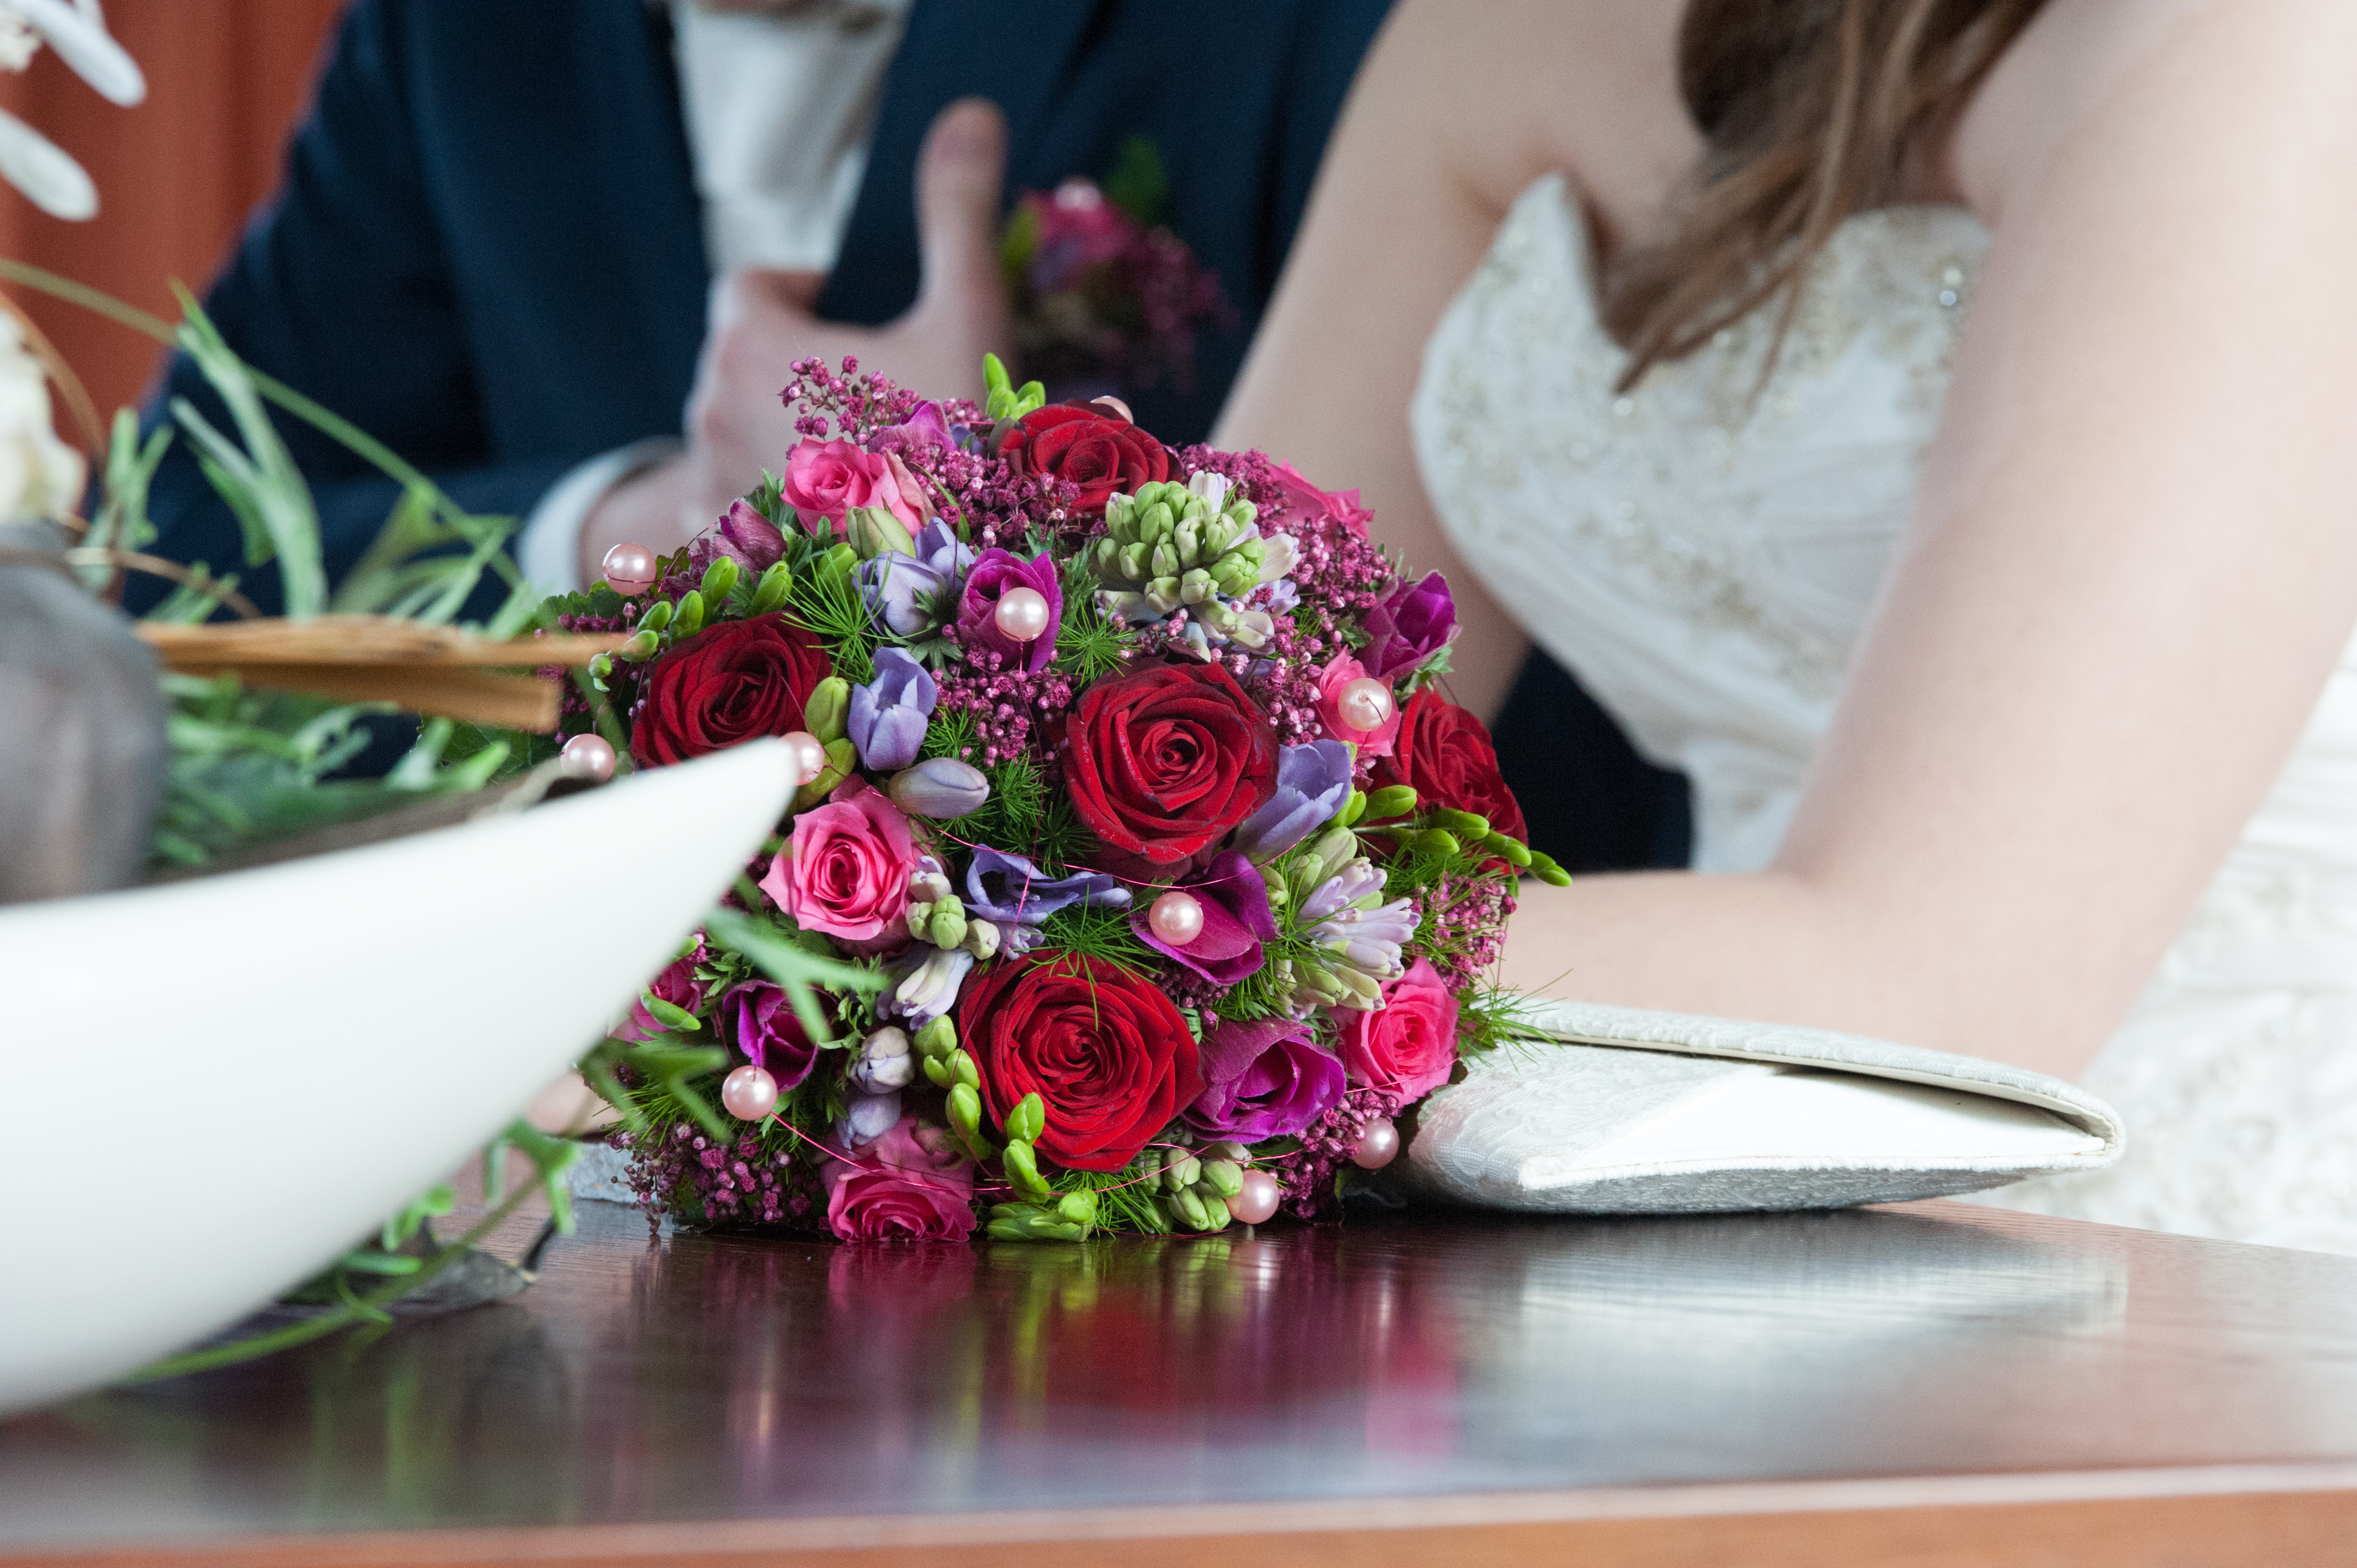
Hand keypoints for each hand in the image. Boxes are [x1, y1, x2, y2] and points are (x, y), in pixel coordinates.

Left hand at [579, 99, 1012, 581]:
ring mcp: (710, 492)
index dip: (808, 293)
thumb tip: (970, 117)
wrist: (939, 591)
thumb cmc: (952, 450)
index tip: (861, 324)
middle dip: (808, 373)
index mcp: (749, 345)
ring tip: (877, 475)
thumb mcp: (965, 316)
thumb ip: (957, 212)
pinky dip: (781, 515)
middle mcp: (706, 413)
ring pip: (744, 438)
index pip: (752, 285)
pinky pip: (740, 513)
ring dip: (794, 443)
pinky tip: (846, 535)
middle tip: (888, 406)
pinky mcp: (723, 562)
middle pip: (748, 362)